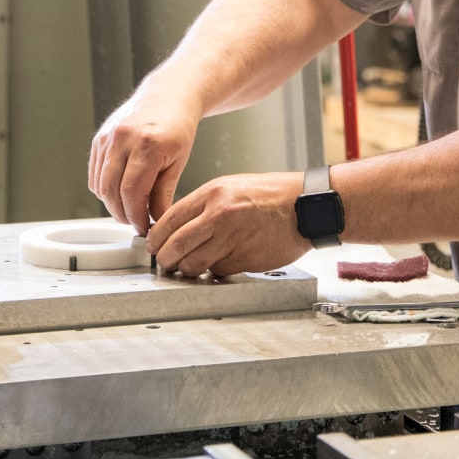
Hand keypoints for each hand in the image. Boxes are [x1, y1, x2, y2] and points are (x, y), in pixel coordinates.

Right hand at [87, 89, 200, 233]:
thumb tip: (156, 221)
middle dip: (122, 213)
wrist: (167, 96)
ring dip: (112, 203)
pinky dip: (104, 189)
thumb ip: (164, 194)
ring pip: (100, 184)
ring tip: (129, 209)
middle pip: (111, 190)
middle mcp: (123, 139)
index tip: (143, 227)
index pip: (132, 192)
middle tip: (136, 223)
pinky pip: (95, 173)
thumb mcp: (178, 162)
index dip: (135, 215)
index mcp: (147, 144)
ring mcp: (108, 137)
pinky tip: (120, 193)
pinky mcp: (99, 138)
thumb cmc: (178, 127)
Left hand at [147, 171, 311, 275]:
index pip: (168, 220)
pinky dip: (215, 271)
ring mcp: (233, 240)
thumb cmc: (272, 194)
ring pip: (194, 265)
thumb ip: (202, 206)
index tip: (152, 246)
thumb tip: (176, 226)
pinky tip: (221, 262)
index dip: (155, 238)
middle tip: (164, 263)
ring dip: (187, 270)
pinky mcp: (246, 260)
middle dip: (165, 260)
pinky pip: (219, 271)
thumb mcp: (231, 187)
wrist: (306, 205)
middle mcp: (219, 216)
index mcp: (213, 194)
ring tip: (190, 266)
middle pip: (175, 247)